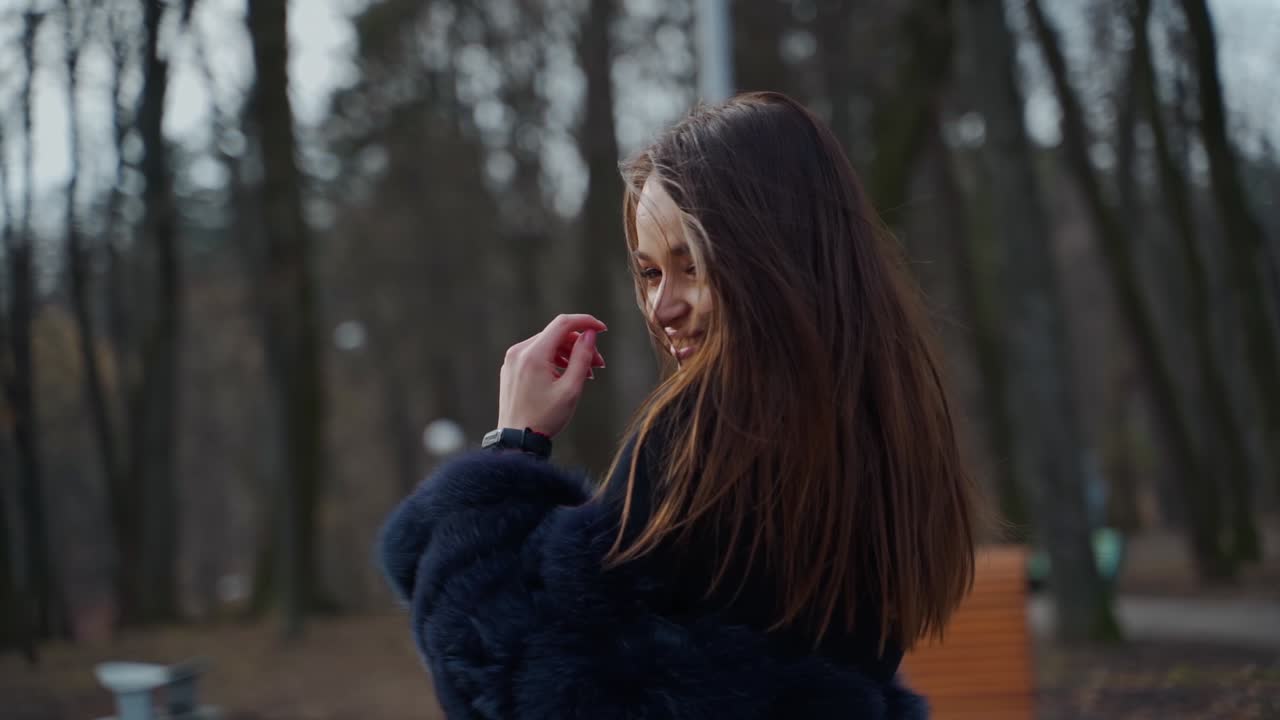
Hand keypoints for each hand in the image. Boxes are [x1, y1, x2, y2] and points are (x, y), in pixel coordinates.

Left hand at [498, 314, 607, 437]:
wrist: (517, 440)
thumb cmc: (544, 418)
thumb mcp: (570, 389)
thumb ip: (582, 357)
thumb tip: (590, 334)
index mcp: (533, 354)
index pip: (563, 323)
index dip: (585, 322)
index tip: (602, 329)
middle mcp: (519, 351)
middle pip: (556, 335)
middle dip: (580, 345)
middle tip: (599, 363)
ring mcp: (513, 360)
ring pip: (548, 345)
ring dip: (569, 354)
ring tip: (587, 374)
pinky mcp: (511, 368)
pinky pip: (537, 355)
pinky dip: (555, 360)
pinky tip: (567, 376)